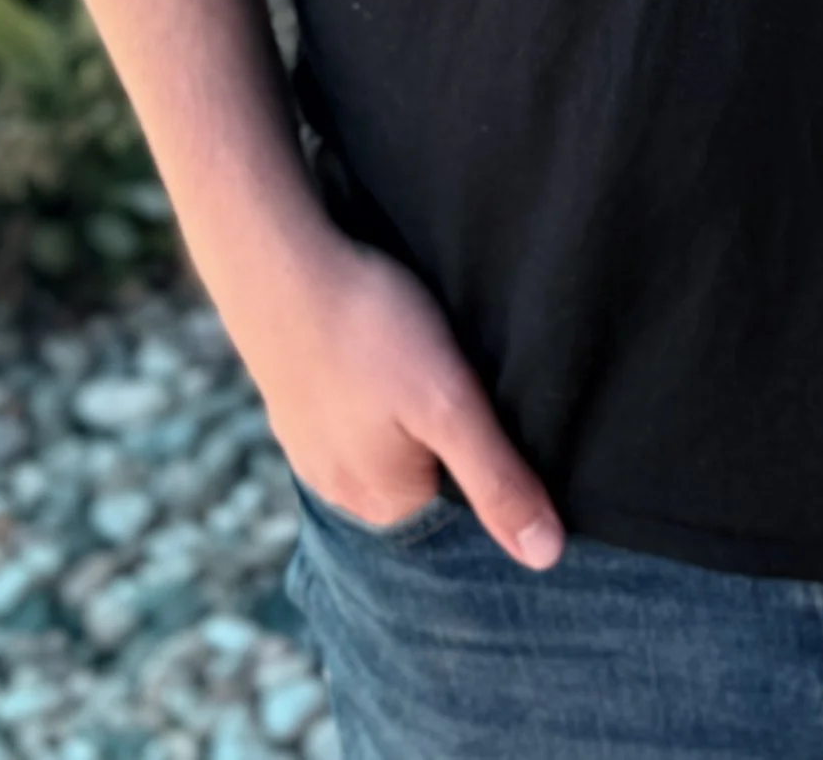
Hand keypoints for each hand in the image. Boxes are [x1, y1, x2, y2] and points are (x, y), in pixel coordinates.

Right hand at [227, 223, 565, 569]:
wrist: (277, 266)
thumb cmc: (370, 330)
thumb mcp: (449, 404)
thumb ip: (496, 480)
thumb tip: (545, 556)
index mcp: (385, 504)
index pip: (464, 496)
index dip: (487, 443)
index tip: (483, 392)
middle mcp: (341, 491)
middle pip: (422, 467)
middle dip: (443, 427)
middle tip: (450, 362)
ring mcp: (308, 447)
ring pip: (383, 436)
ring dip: (404, 402)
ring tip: (412, 349)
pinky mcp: (292, 402)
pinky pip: (348, 408)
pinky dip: (367, 383)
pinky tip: (373, 344)